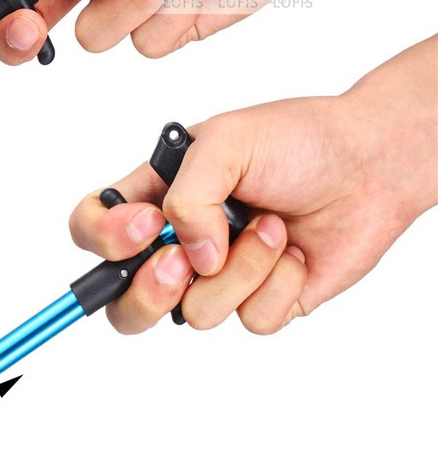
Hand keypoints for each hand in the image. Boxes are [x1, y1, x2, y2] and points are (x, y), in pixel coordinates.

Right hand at [68, 36, 436, 333]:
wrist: (369, 165)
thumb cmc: (296, 140)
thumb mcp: (227, 142)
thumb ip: (189, 196)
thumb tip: (192, 257)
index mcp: (154, 195)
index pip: (92, 228)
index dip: (102, 239)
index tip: (145, 226)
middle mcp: (178, 242)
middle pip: (124, 301)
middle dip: (150, 291)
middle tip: (185, 261)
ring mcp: (216, 277)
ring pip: (195, 313)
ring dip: (241, 269)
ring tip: (270, 227)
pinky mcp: (258, 301)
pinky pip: (250, 320)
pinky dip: (277, 284)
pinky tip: (294, 251)